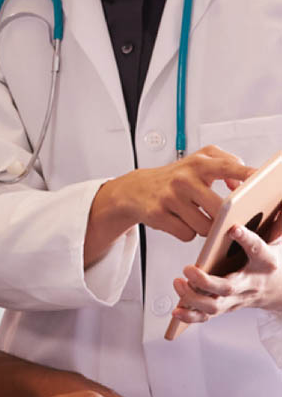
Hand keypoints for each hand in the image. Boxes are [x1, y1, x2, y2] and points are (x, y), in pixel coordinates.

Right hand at [87, 146, 252, 265]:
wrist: (136, 189)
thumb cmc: (175, 177)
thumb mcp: (198, 162)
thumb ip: (225, 164)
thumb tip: (240, 185)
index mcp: (198, 164)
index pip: (227, 166)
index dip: (245, 174)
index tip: (258, 180)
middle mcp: (184, 178)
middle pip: (220, 208)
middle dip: (223, 217)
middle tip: (219, 214)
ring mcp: (170, 197)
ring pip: (205, 226)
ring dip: (205, 226)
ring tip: (194, 215)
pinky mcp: (159, 214)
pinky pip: (187, 234)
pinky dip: (187, 232)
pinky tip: (179, 221)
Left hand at [172, 225, 281, 323]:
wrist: (279, 289)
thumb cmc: (267, 262)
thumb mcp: (268, 242)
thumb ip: (257, 229)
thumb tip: (253, 210)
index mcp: (264, 262)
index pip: (257, 248)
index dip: (246, 239)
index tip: (234, 228)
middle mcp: (250, 284)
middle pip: (228, 288)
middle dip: (205, 282)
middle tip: (188, 269)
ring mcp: (238, 299)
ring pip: (216, 306)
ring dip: (193, 299)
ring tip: (178, 283)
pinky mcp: (227, 307)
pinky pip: (208, 316)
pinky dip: (191, 316)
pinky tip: (176, 311)